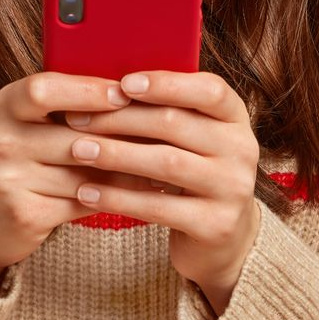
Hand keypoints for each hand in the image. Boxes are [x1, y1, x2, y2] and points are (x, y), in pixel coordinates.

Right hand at [0, 72, 165, 285]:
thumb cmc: (19, 158)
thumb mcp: (28, 123)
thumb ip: (67, 105)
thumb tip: (133, 88)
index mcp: (6, 105)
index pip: (43, 89)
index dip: (86, 90)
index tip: (125, 93)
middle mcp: (0, 140)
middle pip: (72, 135)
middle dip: (121, 135)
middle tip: (166, 131)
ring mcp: (8, 180)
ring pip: (84, 172)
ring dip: (129, 169)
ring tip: (167, 163)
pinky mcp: (24, 214)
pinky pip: (83, 202)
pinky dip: (117, 196)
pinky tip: (145, 192)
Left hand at [63, 70, 262, 302]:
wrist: (222, 236)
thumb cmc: (191, 171)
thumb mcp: (191, 136)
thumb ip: (165, 109)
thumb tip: (104, 84)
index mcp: (235, 117)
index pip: (210, 89)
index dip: (166, 83)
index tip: (123, 83)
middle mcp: (242, 149)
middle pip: (175, 123)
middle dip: (120, 118)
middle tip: (76, 119)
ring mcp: (232, 188)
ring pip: (165, 163)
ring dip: (115, 155)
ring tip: (78, 150)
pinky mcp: (216, 225)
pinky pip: (159, 206)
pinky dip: (118, 198)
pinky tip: (87, 192)